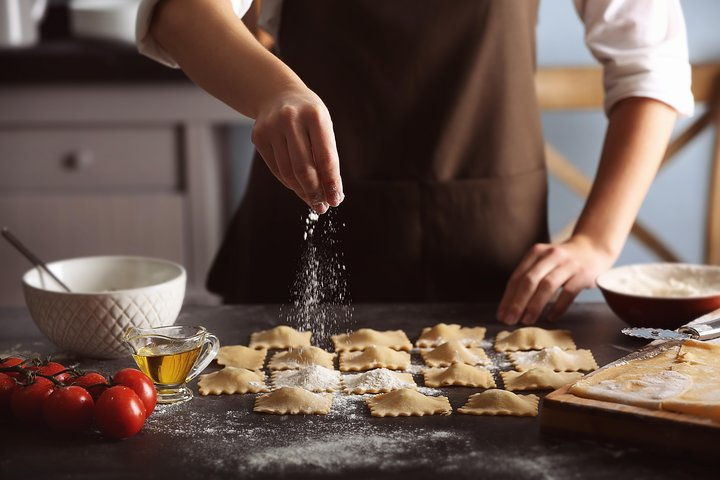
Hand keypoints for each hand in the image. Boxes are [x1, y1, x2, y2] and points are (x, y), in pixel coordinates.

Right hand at [251, 88, 343, 213]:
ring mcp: (271, 127)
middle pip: (304, 168)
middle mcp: (291, 119)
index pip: (325, 157)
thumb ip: (327, 157)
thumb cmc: (308, 115)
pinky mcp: (259, 136)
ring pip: (288, 172)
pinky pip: (276, 169)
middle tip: (322, 207)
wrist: (277, 94)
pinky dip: (289, 182)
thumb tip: (332, 193)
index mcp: (315, 115)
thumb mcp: (323, 127)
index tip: (336, 200)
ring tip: (313, 201)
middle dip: (315, 192)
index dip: (331, 182)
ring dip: (302, 191)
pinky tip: (298, 188)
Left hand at [496, 235, 614, 324]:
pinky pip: (568, 292)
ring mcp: (568, 264)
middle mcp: (551, 255)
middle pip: (529, 280)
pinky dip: (558, 306)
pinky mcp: (583, 273)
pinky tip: (550, 318)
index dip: (508, 297)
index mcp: (536, 252)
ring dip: (535, 305)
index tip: (501, 315)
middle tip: (510, 320)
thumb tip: (510, 305)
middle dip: (517, 302)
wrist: (593, 249)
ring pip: (547, 285)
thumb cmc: (563, 261)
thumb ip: (529, 277)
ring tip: (527, 321)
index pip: (517, 277)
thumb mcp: (544, 261)